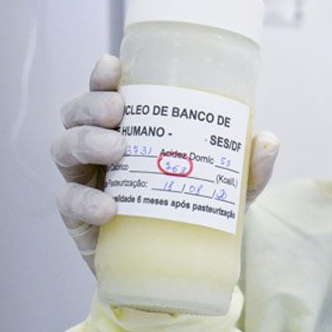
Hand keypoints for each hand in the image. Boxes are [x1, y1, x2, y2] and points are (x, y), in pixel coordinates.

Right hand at [51, 54, 279, 272]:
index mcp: (134, 128)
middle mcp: (102, 147)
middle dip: (92, 105)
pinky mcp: (79, 218)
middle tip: (119, 111)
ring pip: (64, 148)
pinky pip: (68, 201)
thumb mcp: (233, 188)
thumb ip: (251, 166)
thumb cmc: (199, 208)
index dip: (103, 76)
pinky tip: (109, 207)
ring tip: (117, 150)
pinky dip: (84, 201)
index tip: (112, 64)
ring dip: (86, 141)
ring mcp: (87, 180)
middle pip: (77, 113)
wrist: (181, 267)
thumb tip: (268, 139)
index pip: (108, 92)